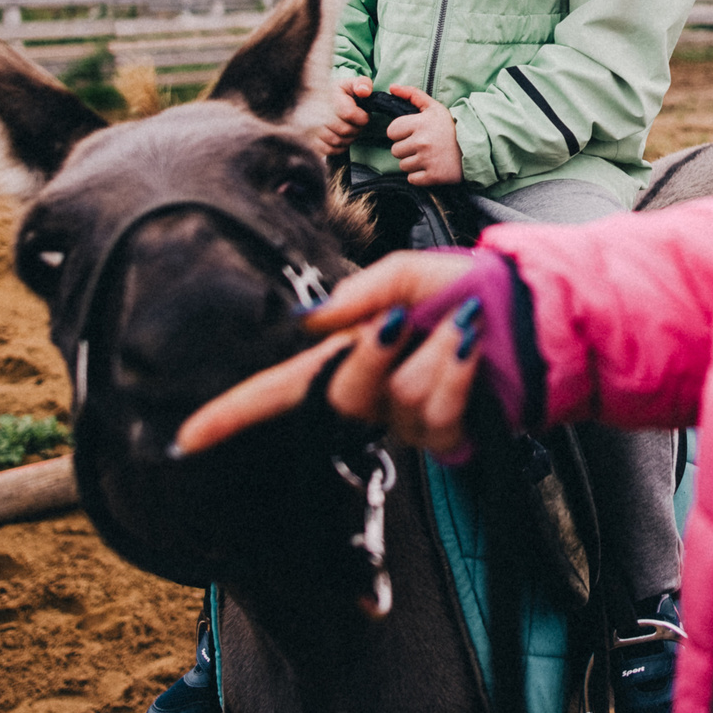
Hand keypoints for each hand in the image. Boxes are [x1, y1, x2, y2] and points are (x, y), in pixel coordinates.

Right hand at [174, 251, 480, 457]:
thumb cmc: (463, 289)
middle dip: (370, 353)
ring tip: (460, 326)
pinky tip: (471, 348)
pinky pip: (437, 413)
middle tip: (402, 319)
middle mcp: (368, 394)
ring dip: (434, 353)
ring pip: (396, 401)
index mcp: (345, 353)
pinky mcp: (446, 436)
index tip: (186, 439)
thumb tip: (310, 323)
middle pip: (340, 394)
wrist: (526, 310)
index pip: (278, 391)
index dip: (232, 414)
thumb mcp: (406, 273)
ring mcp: (404, 421)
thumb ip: (358, 293)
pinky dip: (457, 370)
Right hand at [306, 77, 371, 156]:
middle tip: (356, 123)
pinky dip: (339, 147)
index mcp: (330, 99)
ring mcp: (313, 129)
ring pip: (338, 141)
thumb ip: (362, 84)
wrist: (313, 100)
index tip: (363, 115)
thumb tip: (364, 92)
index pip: (350, 113)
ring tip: (348, 129)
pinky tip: (340, 137)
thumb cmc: (337, 93)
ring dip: (349, 138)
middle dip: (356, 129)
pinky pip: (330, 150)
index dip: (362, 117)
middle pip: (346, 130)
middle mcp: (318, 115)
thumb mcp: (350, 84)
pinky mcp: (310, 141)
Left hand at [382, 83, 461, 186]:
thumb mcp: (434, 107)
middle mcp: (422, 142)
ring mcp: (427, 160)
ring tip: (427, 156)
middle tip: (422, 145)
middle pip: (395, 150)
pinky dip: (419, 176)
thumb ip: (412, 94)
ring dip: (412, 163)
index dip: (400, 132)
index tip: (412, 133)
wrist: (476, 147)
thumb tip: (392, 87)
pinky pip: (412, 179)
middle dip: (406, 148)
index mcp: (420, 123)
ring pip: (403, 166)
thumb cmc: (451, 127)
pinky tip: (430, 167)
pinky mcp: (433, 176)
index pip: (391, 131)